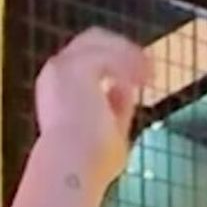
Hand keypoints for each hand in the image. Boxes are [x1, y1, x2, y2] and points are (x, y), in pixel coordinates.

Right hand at [34, 28, 146, 195]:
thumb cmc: (88, 162)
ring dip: (128, 53)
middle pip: (90, 41)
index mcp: (58, 90)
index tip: (136, 80)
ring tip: (150, 73)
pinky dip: (129, 62)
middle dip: (121, 49)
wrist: (73, 166)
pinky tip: (144, 79)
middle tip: (147, 67)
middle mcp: (56, 73)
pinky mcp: (79, 67)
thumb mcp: (108, 132)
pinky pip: (110, 54)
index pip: (84, 62)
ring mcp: (65, 67)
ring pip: (100, 41)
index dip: (113, 64)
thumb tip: (126, 89)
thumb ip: (116, 109)